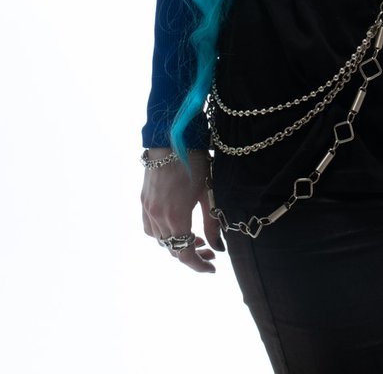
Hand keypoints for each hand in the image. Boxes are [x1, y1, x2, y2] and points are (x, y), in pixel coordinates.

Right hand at [141, 149, 222, 273]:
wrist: (170, 137)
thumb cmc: (195, 161)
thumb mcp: (208, 192)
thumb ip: (212, 223)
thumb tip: (217, 247)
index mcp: (175, 217)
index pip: (185, 254)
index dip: (199, 265)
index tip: (212, 267)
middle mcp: (157, 217)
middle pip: (172, 249)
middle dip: (191, 254)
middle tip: (208, 250)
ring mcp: (147, 209)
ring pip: (159, 240)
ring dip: (175, 244)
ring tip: (192, 238)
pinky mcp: (143, 200)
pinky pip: (149, 227)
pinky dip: (161, 233)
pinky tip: (173, 225)